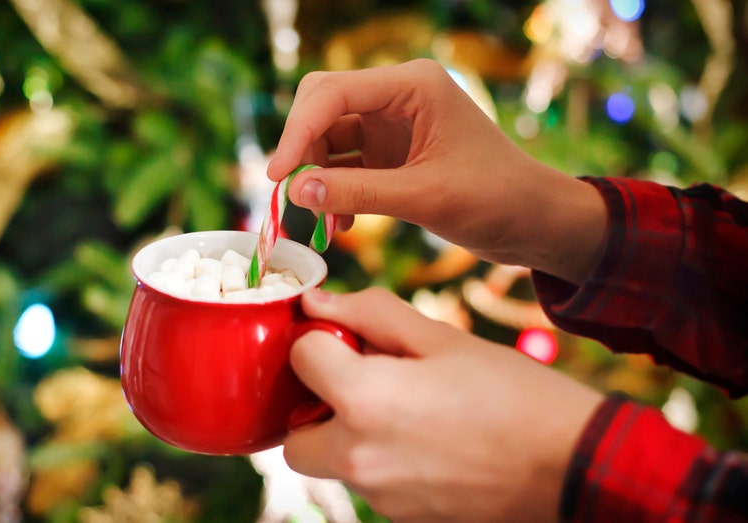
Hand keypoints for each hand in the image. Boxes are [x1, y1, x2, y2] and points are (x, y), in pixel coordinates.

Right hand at [268, 59, 605, 284]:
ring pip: (329, 140)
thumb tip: (295, 191)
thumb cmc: (496, 199)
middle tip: (290, 194)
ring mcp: (393, 124)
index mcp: (413, 85)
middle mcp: (398, 96)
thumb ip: (357, 193)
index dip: (298, 132)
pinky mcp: (391, 153)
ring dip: (318, 179)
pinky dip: (336, 192)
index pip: (333, 93)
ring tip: (323, 222)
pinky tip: (342, 224)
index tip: (277, 176)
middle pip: (323, 108)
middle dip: (303, 151)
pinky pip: (346, 166)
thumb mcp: (423, 197)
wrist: (534, 222)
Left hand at [284, 288, 602, 521]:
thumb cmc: (513, 394)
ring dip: (351, 438)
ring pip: (335, 466)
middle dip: (315, 411)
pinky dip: (384, 464)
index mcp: (364, 402)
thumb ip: (371, 315)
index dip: (322, 341)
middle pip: (295, 440)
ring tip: (410, 413)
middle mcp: (360, 459)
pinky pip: (372, 487)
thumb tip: (320, 304)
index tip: (351, 342)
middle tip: (360, 387)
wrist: (575, 466)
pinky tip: (431, 443)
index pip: (302, 360)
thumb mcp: (442, 339)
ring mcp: (382, 498)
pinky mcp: (405, 519)